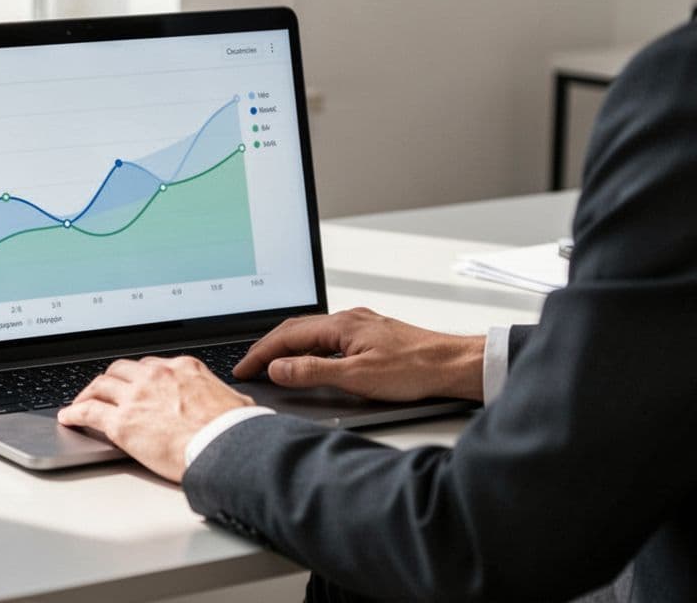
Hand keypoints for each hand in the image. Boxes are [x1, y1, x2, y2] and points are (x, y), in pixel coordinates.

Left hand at [58, 356, 253, 482]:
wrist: (225, 447)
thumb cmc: (234, 430)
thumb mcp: (234, 401)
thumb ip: (222, 398)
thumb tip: (235, 404)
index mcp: (183, 368)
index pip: (151, 366)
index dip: (138, 377)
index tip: (133, 385)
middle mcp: (156, 376)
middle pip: (121, 370)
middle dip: (110, 380)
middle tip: (103, 391)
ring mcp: (136, 396)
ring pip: (101, 385)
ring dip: (88, 393)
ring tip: (80, 403)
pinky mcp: (121, 421)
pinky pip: (88, 411)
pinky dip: (74, 412)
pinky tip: (69, 418)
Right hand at [233, 308, 484, 401]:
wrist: (453, 365)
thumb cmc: (415, 369)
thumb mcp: (357, 377)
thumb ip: (313, 372)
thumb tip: (278, 368)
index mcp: (341, 325)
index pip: (287, 336)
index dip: (260, 353)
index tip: (243, 369)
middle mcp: (348, 319)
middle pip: (295, 329)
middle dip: (267, 347)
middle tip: (248, 366)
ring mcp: (360, 326)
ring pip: (311, 332)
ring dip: (287, 346)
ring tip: (270, 364)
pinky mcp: (370, 335)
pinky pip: (327, 337)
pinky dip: (307, 348)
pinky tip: (308, 359)